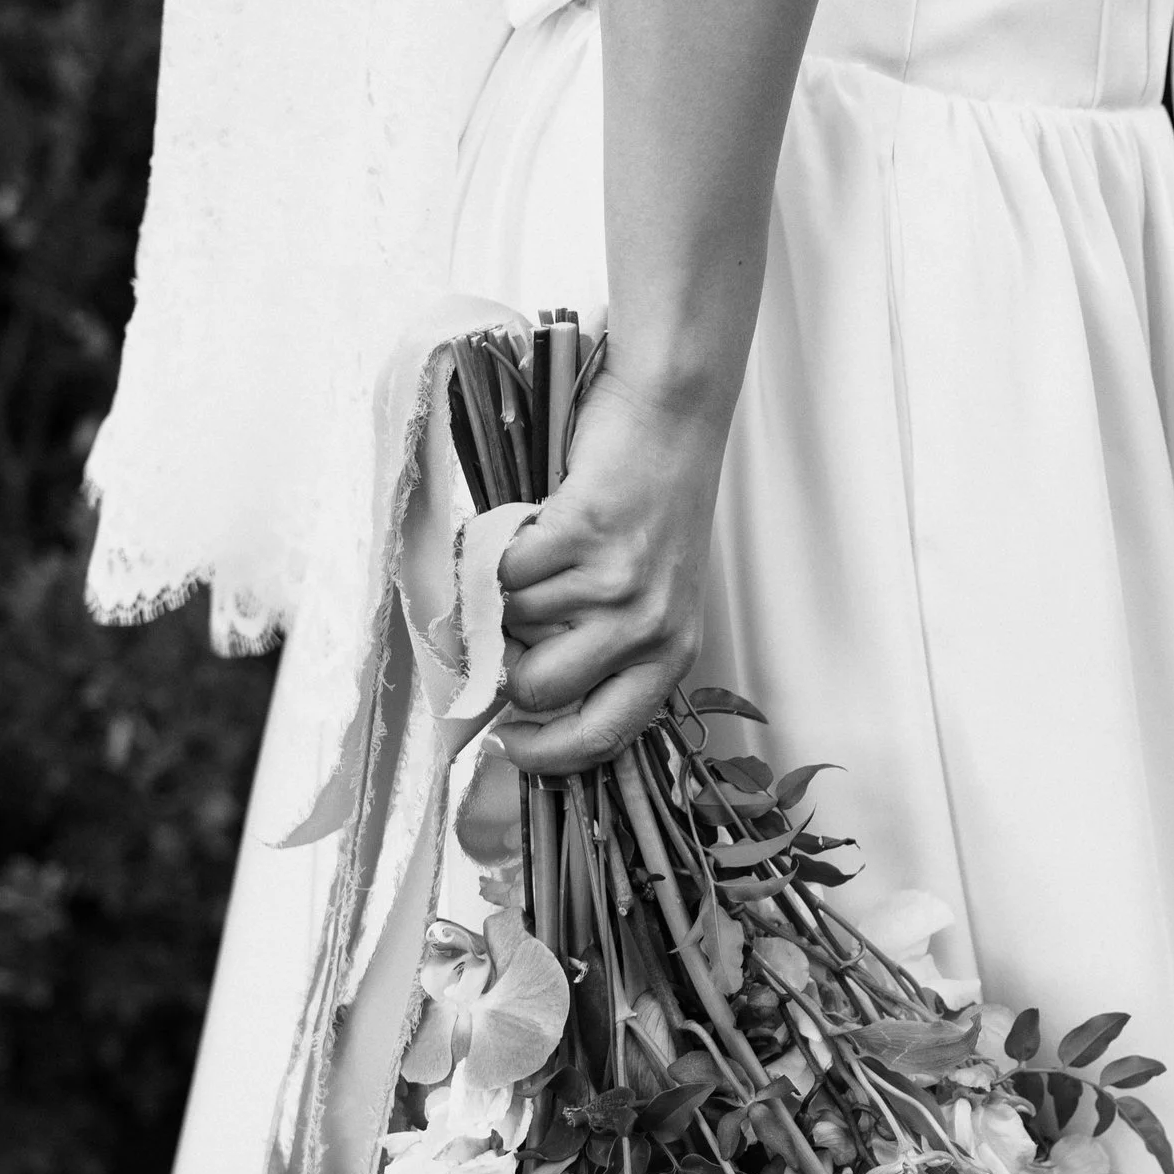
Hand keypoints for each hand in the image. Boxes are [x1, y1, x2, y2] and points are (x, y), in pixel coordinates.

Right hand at [492, 364, 728, 775]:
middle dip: (506, 661)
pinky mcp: (582, 532)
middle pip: (537, 688)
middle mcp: (648, 627)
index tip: (506, 746)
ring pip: (513, 622)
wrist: (670, 421)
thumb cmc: (657, 511)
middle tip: (511, 625)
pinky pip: (505, 570)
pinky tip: (538, 529)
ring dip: (509, 593)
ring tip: (545, 558)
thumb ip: (605, 652)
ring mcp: (615, 581)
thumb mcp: (652, 599)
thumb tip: (523, 701)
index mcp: (670, 656)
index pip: (602, 737)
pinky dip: (503, 550)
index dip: (544, 753)